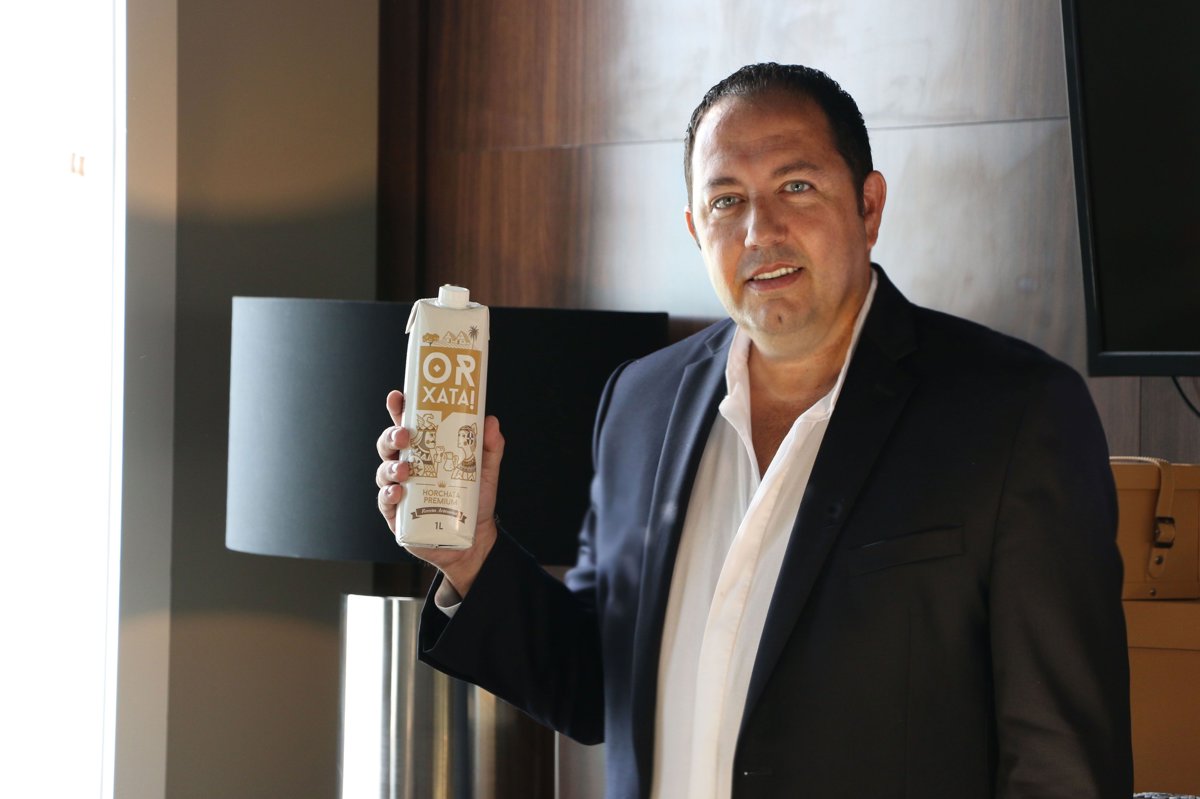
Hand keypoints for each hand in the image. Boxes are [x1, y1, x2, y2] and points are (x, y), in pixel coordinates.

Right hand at [375, 390, 503, 596]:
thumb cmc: (473, 501)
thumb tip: (491, 421)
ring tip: (405, 470)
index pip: (407, 424)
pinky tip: (399, 492)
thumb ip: (489, 446)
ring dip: (390, 467)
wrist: (473, 540)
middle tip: (404, 435)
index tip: (398, 397)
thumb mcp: (485, 470)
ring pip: (383, 471)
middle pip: (389, 444)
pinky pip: (384, 501)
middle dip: (392, 435)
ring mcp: (399, 489)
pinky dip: (389, 494)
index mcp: (424, 451)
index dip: (399, 409)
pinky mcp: (396, 514)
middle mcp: (408, 467)